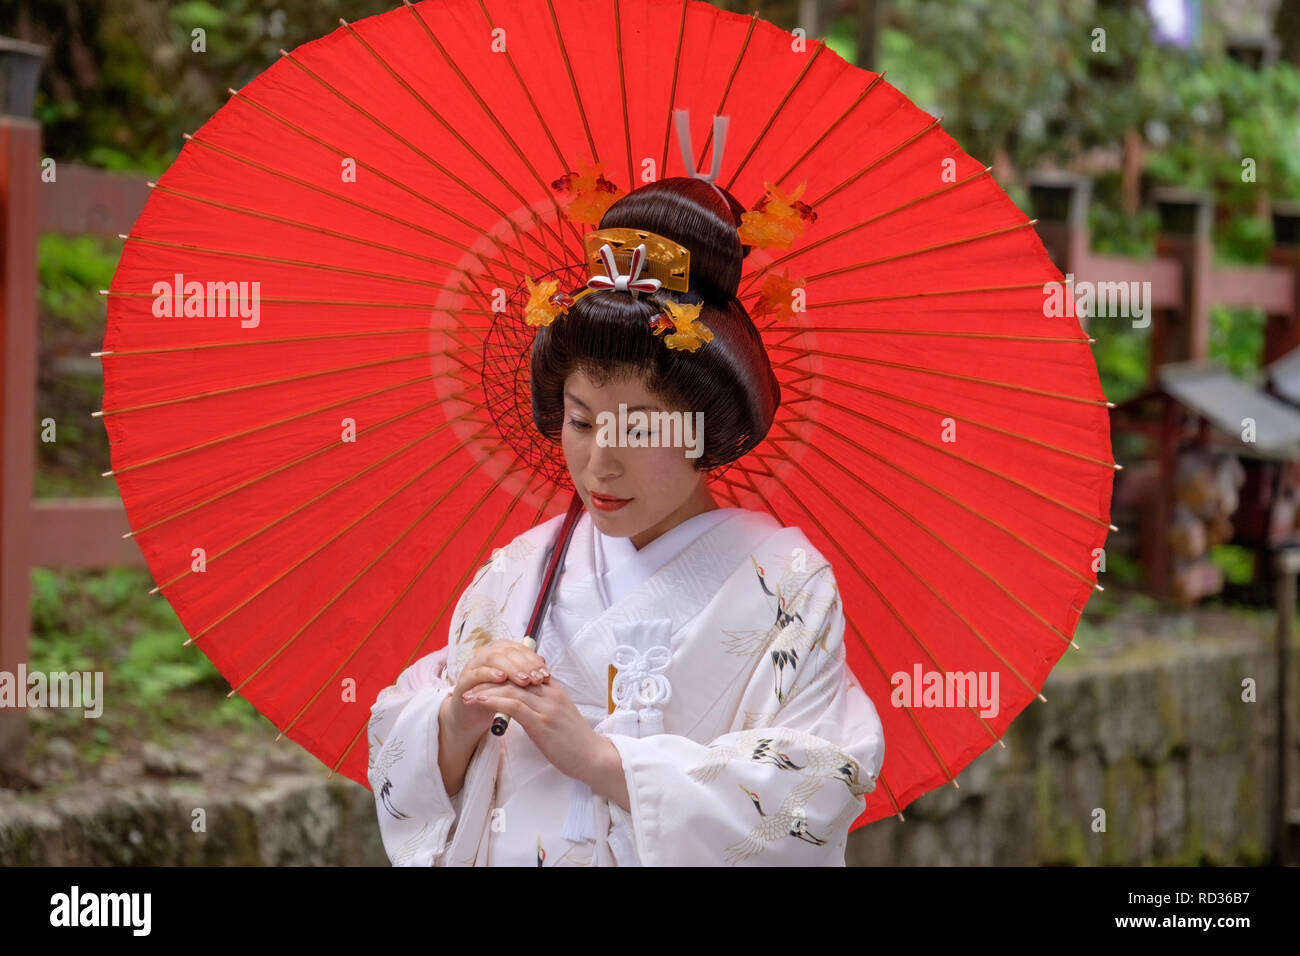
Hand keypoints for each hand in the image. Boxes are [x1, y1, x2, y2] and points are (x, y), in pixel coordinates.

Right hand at [444, 639, 549, 740]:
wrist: (473, 715)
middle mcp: (487, 654)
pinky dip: (490, 673)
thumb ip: (526, 673)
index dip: (534, 660)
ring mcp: (474, 666)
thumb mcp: (514, 685)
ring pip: (493, 658)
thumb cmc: (497, 697)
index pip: (520, 649)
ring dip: (510, 668)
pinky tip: (502, 679)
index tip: (546, 674)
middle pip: (507, 651)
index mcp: (500, 652)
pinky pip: (477, 672)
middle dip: (525, 665)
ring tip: (524, 680)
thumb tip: (544, 663)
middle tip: (537, 678)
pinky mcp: (464, 680)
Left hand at [460, 678, 609, 788]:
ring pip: (511, 689)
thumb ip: (543, 705)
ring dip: (485, 690)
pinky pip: (513, 705)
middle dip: (488, 680)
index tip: (483, 677)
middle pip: (514, 678)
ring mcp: (546, 707)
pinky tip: (479, 702)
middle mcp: (550, 694)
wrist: (593, 757)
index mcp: (555, 690)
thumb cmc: (575, 741)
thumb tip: (522, 704)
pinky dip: (493, 701)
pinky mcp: (542, 723)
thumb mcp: (560, 716)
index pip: (524, 672)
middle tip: (468, 684)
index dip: (502, 673)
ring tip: (466, 695)